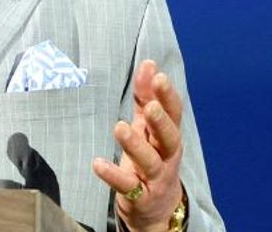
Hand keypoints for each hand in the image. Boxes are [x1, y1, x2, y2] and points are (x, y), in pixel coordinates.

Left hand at [91, 60, 184, 231]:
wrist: (157, 208)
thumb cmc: (152, 158)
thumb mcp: (149, 128)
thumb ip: (147, 98)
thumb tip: (148, 64)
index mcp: (169, 137)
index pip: (174, 113)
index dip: (168, 96)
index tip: (159, 76)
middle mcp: (166, 156)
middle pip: (169, 138)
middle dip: (161, 121)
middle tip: (151, 106)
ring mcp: (155, 178)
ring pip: (150, 161)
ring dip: (135, 145)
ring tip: (119, 127)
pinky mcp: (139, 196)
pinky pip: (128, 186)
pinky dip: (113, 175)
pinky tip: (97, 164)